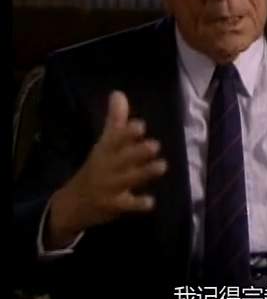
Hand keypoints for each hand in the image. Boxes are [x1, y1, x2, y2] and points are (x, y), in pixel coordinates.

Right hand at [46, 91, 167, 247]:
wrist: (71, 205)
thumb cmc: (96, 168)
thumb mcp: (103, 145)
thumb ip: (115, 120)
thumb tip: (119, 92)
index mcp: (104, 151)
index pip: (114, 139)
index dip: (126, 133)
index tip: (140, 125)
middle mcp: (106, 167)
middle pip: (122, 158)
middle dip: (137, 152)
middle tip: (155, 145)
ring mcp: (109, 187)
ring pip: (128, 179)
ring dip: (144, 173)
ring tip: (162, 166)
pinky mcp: (114, 206)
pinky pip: (128, 205)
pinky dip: (139, 203)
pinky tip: (151, 202)